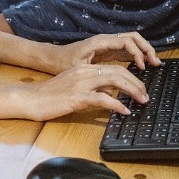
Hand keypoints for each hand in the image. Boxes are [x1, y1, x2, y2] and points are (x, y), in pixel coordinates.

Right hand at [14, 63, 147, 120]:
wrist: (32, 99)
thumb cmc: (52, 95)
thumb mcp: (75, 86)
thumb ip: (94, 86)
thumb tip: (113, 92)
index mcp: (85, 68)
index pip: (115, 68)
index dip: (132, 77)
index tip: (141, 88)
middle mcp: (85, 72)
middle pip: (119, 72)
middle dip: (136, 83)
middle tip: (145, 95)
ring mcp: (82, 83)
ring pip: (115, 81)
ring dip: (132, 90)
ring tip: (141, 101)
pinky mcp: (78, 97)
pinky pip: (103, 99)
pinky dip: (117, 105)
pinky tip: (124, 111)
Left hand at [52, 31, 159, 73]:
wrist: (54, 57)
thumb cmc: (64, 62)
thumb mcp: (78, 70)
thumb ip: (94, 76)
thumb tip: (111, 87)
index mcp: (100, 42)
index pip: (125, 41)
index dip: (137, 52)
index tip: (142, 66)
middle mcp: (106, 40)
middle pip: (133, 37)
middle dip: (146, 48)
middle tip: (156, 62)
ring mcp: (109, 44)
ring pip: (132, 42)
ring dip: (144, 50)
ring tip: (154, 63)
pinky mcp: (109, 50)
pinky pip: (128, 49)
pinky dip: (138, 55)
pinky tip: (143, 66)